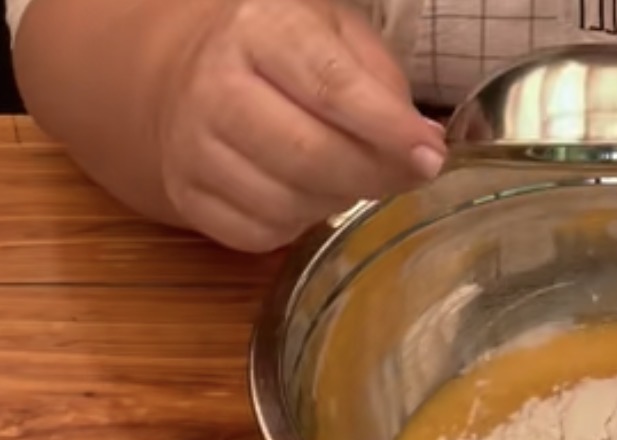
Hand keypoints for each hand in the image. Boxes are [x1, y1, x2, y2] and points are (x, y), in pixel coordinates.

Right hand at [154, 0, 444, 251]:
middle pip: (308, 153)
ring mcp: (192, 146)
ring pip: (286, 202)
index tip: (431, 156)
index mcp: (260, 30)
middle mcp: (214, 86)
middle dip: (374, 175)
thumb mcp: (336, 35)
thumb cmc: (281, 52)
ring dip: (337, 200)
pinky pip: (258, 233)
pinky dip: (297, 226)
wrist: (185, 71)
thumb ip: (382, 83)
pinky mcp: (186, 195)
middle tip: (408, 176)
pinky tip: (307, 196)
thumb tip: (424, 146)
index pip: (331, 86)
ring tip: (352, 177)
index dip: (388, 129)